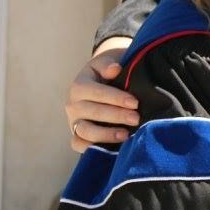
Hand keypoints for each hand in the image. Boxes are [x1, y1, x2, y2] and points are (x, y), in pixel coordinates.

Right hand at [67, 37, 137, 152]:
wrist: (102, 81)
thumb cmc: (108, 72)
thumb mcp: (107, 62)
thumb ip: (108, 64)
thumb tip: (114, 69)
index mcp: (79, 86)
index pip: (96, 92)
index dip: (115, 98)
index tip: (134, 102)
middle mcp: (73, 105)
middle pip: (92, 113)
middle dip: (116, 116)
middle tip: (136, 118)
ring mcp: (74, 121)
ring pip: (85, 131)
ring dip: (105, 134)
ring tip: (126, 135)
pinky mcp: (77, 135)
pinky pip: (79, 144)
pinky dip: (92, 148)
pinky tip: (112, 148)